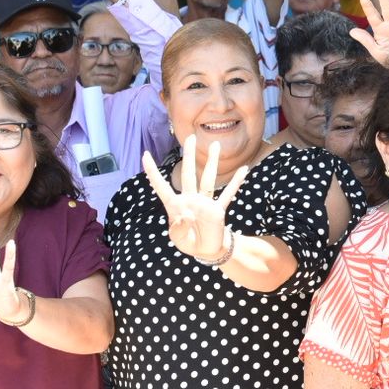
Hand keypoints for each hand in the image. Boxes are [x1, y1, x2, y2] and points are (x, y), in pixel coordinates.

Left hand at [142, 134, 249, 262]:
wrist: (206, 250)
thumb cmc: (189, 243)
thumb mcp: (179, 240)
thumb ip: (178, 229)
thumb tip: (186, 216)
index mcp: (175, 206)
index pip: (161, 186)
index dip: (152, 171)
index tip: (145, 154)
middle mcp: (190, 200)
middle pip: (189, 174)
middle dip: (189, 156)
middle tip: (191, 138)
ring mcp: (205, 203)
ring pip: (208, 178)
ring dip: (212, 162)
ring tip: (216, 145)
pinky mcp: (218, 209)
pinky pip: (228, 193)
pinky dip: (236, 182)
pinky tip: (243, 169)